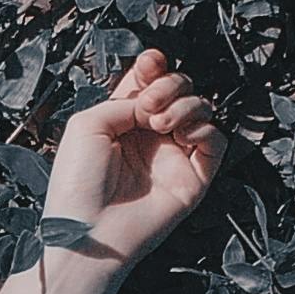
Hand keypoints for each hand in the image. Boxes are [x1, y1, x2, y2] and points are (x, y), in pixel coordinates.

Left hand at [38, 47, 224, 274]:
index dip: (155, 68)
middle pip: (180, 90)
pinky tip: (182, 135)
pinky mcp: (193, 179)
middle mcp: (150, 137)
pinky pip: (216, 141)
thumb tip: (154, 100)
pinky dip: (205, 129)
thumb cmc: (78, 184)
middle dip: (170, 85)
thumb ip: (124, 100)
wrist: (89, 230)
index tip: (151, 64)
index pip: (150, 84)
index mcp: (123, 122)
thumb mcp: (87, 124)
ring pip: (202, 109)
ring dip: (185, 105)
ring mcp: (173, 156)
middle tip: (150, 105)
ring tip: (160, 123)